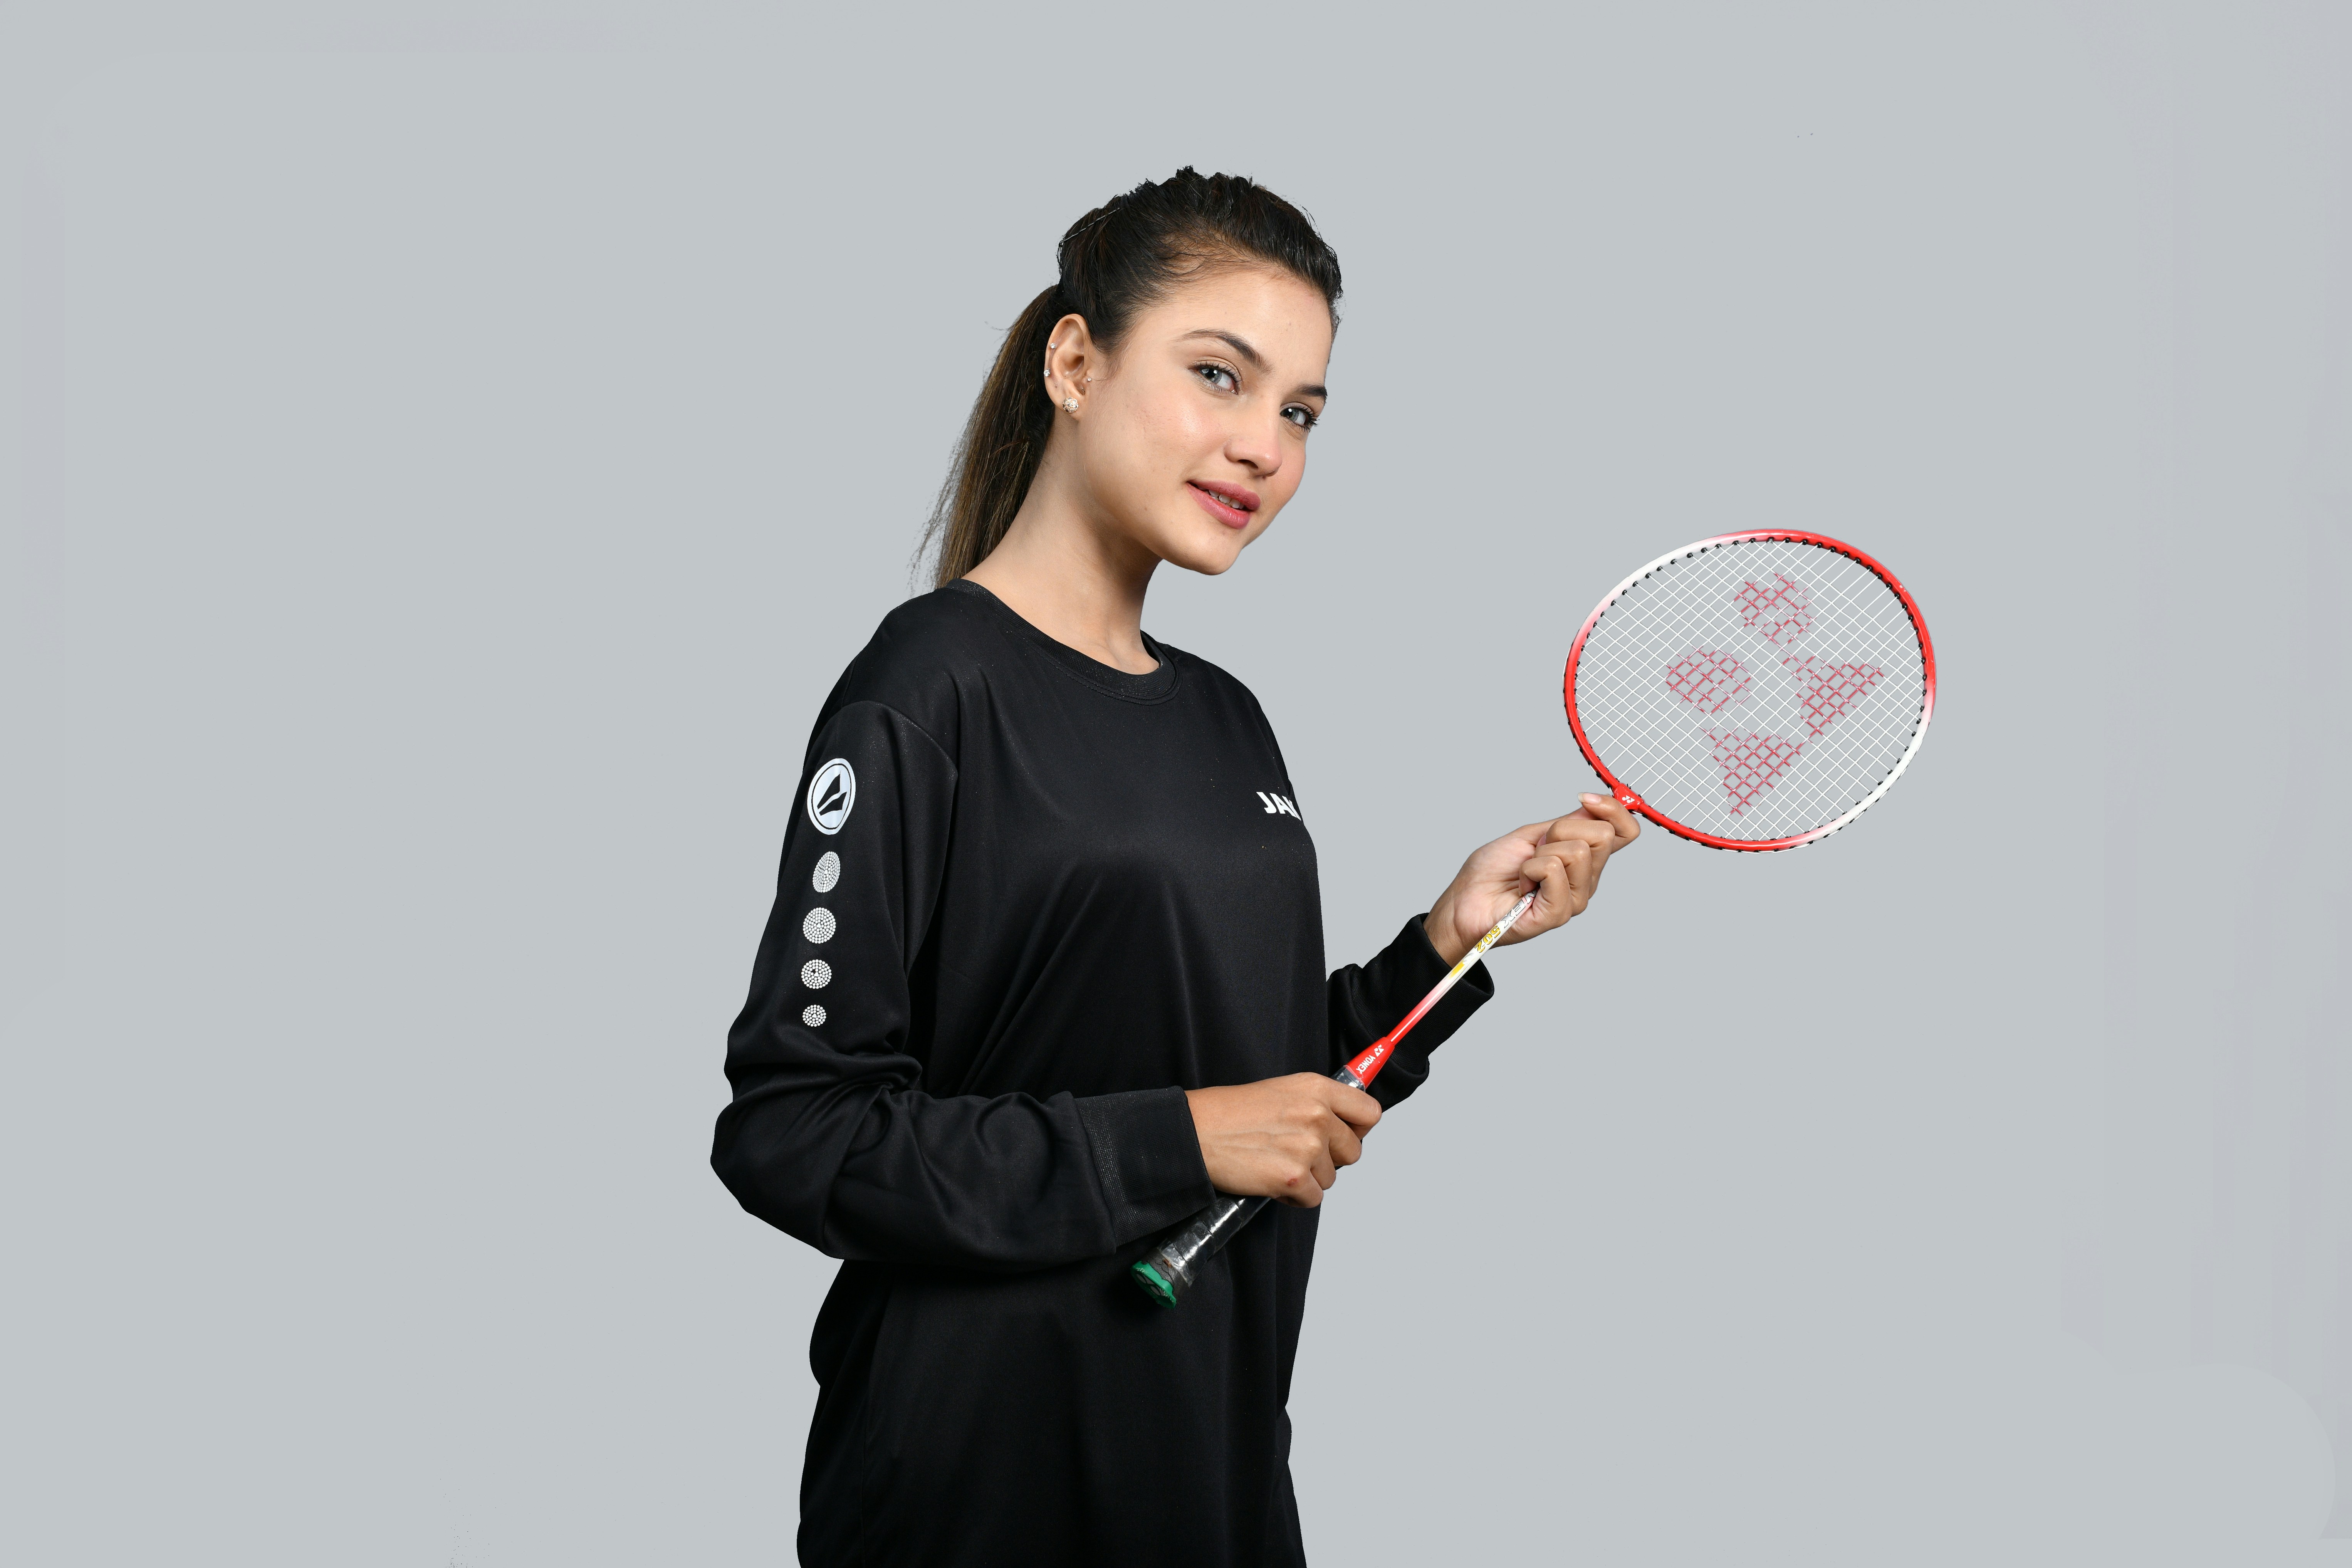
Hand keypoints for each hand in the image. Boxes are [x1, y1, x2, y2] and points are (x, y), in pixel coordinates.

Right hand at [1183, 1074, 1383, 1206]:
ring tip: (1276, 1162)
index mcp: (1317, 1089)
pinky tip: (1271, 1179)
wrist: (1195, 1132)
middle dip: (1329, 1159)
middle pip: (1353, 1151)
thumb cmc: (1230, 1112)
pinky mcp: (1293, 1178)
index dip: (1358, 1129)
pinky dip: (1294, 1196)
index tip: (1344, 1134)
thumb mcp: (1281, 1090)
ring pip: (1331, 1178)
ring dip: (1308, 1178)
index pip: (1370, 1112)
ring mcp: (1307, 1147)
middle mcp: (1318, 1115)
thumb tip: (1342, 1123)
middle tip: (1297, 1153)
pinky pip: (1313, 1198)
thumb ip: (1316, 1103)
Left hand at [1422, 793, 1641, 964]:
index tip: (1585, 799)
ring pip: (1578, 850)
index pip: (1625, 832)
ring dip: (1541, 852)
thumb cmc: (1492, 871)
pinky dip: (1530, 869)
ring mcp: (1575, 898)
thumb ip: (1568, 823)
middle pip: (1603, 834)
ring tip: (1526, 871)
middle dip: (1561, 829)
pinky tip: (1523, 885)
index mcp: (1584, 859)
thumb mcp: (1531, 835)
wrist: (1465, 900)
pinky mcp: (1559, 912)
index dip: (1614, 809)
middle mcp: (1586, 879)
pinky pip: (1554, 870)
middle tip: (1536, 848)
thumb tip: (1597, 805)